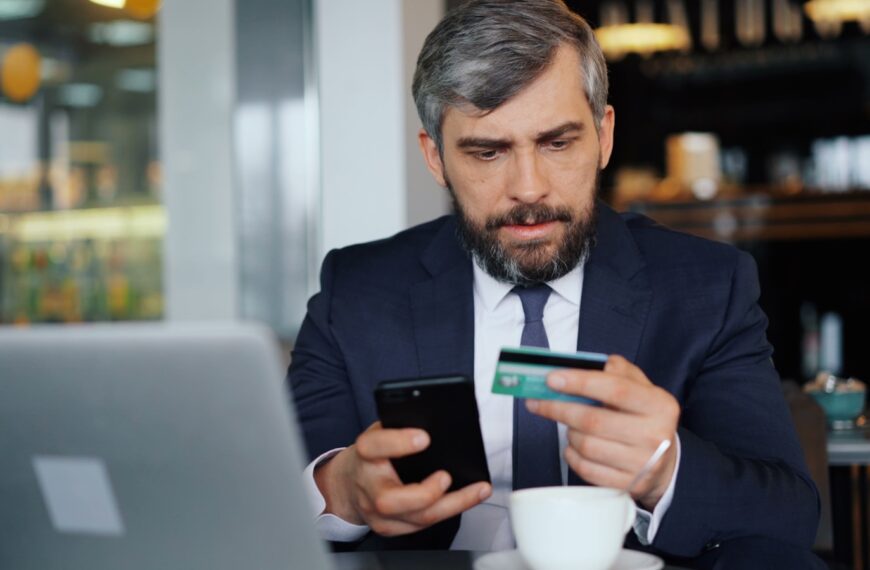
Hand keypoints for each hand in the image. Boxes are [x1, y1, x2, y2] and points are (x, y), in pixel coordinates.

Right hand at [313, 422, 491, 536]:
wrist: (347, 485)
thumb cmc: (371, 455)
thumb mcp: (379, 432)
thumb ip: (401, 427)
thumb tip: (438, 419)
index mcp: (364, 454)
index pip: (374, 447)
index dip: (398, 442)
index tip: (424, 437)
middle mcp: (368, 487)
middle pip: (390, 500)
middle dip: (424, 492)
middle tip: (447, 477)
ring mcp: (378, 513)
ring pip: (416, 518)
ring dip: (453, 504)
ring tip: (478, 490)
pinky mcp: (390, 528)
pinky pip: (423, 525)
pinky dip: (449, 511)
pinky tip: (468, 499)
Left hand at [527, 355, 679, 509]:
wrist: (666, 463)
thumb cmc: (645, 418)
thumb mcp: (643, 389)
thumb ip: (621, 371)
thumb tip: (594, 366)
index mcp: (660, 405)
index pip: (615, 389)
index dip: (580, 382)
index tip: (551, 378)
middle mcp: (655, 436)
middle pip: (593, 420)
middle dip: (558, 409)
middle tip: (538, 401)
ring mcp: (643, 464)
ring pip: (585, 445)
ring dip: (568, 432)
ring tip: (567, 424)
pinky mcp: (628, 486)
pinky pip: (585, 469)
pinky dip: (571, 455)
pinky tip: (573, 446)